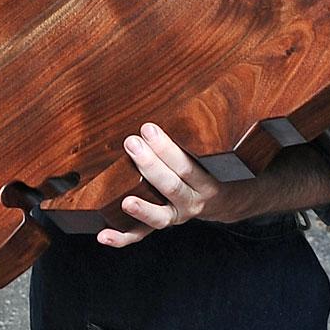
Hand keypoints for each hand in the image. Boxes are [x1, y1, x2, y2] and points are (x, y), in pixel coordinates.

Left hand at [97, 124, 240, 247]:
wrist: (226, 198)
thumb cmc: (212, 166)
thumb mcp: (213, 152)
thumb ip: (196, 135)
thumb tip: (181, 92)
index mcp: (207, 181)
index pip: (188, 166)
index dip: (168, 150)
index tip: (149, 129)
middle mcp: (193, 201)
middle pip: (172, 187)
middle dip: (150, 165)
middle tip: (132, 143)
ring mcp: (176, 216)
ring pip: (159, 217)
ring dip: (141, 208)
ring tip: (125, 201)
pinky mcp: (160, 224)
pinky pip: (141, 234)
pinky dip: (122, 237)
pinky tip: (104, 235)